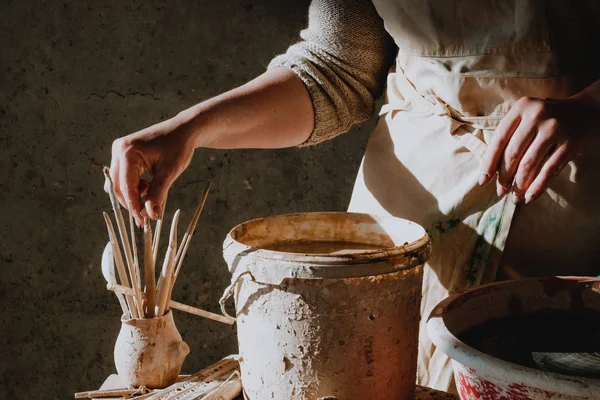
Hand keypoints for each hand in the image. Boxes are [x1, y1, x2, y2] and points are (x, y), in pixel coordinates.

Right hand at [106, 117, 195, 225]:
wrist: (183, 130)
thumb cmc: (178, 147)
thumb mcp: (169, 172)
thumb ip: (158, 194)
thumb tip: (151, 215)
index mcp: (127, 152)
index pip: (126, 187)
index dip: (134, 206)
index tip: (143, 222)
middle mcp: (118, 149)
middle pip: (118, 187)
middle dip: (132, 202)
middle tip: (148, 215)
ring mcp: (119, 151)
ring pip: (119, 183)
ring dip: (134, 194)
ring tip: (153, 190)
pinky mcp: (123, 154)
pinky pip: (123, 177)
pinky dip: (134, 186)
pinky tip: (149, 184)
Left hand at [479, 94, 597, 203]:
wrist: (586, 112)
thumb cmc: (546, 120)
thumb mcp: (527, 118)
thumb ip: (510, 137)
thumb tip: (491, 172)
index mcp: (522, 107)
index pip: (499, 139)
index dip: (489, 162)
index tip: (483, 180)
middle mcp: (537, 115)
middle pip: (513, 153)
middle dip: (504, 176)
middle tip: (500, 191)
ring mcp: (555, 128)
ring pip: (529, 163)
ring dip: (519, 185)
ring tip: (514, 197)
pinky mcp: (571, 143)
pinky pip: (549, 170)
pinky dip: (538, 186)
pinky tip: (529, 197)